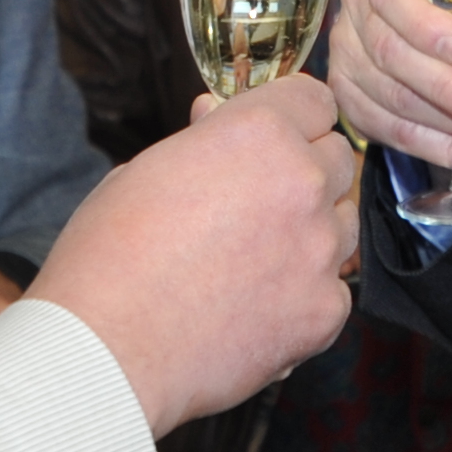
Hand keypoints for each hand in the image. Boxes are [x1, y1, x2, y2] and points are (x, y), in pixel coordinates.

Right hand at [32, 74, 360, 437]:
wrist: (107, 350)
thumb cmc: (110, 257)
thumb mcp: (145, 170)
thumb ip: (202, 140)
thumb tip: (217, 115)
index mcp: (258, 133)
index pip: (314, 101)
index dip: (291, 118)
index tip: (277, 136)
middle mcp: (303, 183)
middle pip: (336, 158)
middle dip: (304, 171)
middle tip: (257, 200)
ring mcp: (320, 250)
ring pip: (343, 223)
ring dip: (312, 230)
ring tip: (253, 257)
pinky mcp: (326, 311)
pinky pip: (333, 289)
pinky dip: (304, 296)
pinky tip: (255, 306)